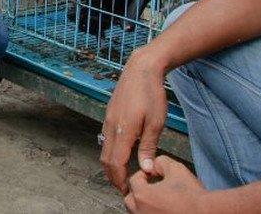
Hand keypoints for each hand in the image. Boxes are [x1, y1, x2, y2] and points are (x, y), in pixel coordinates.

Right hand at [101, 50, 168, 193]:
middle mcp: (111, 127)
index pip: (116, 164)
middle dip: (113, 176)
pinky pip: (106, 138)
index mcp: (123, 131)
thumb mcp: (156, 123)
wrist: (141, 69)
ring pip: (104, 149)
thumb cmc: (151, 94)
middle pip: (106, 159)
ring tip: (122, 173)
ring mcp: (108, 120)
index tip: (126, 190)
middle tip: (123, 187)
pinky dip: (110, 152)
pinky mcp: (109, 114)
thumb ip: (148, 147)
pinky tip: (122, 153)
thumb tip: (145, 168)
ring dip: (111, 165)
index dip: (120, 180)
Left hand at [124, 156, 206, 212]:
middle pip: (130, 199)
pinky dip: (151, 212)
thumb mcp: (176, 169)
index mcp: (142, 196)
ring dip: (143, 205)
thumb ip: (160, 162)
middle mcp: (140, 212)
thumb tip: (154, 165)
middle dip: (138, 191)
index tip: (151, 175)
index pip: (134, 180)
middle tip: (151, 188)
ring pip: (136, 212)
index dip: (143, 175)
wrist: (206, 213)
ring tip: (157, 201)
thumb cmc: (192, 196)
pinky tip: (162, 210)